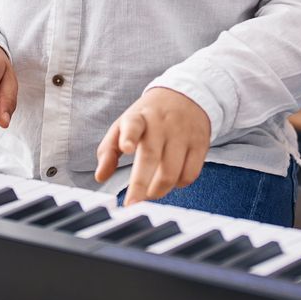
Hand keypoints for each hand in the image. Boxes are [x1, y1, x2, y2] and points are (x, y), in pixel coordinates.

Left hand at [96, 87, 211, 204]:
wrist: (186, 95)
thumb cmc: (149, 116)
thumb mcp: (125, 124)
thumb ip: (109, 150)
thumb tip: (100, 177)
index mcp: (139, 117)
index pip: (133, 124)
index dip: (129, 137)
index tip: (127, 148)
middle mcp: (161, 124)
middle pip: (152, 156)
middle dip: (140, 184)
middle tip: (132, 204)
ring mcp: (183, 134)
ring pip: (171, 172)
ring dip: (158, 190)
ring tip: (149, 193)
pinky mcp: (200, 144)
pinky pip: (190, 174)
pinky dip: (178, 185)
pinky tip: (171, 181)